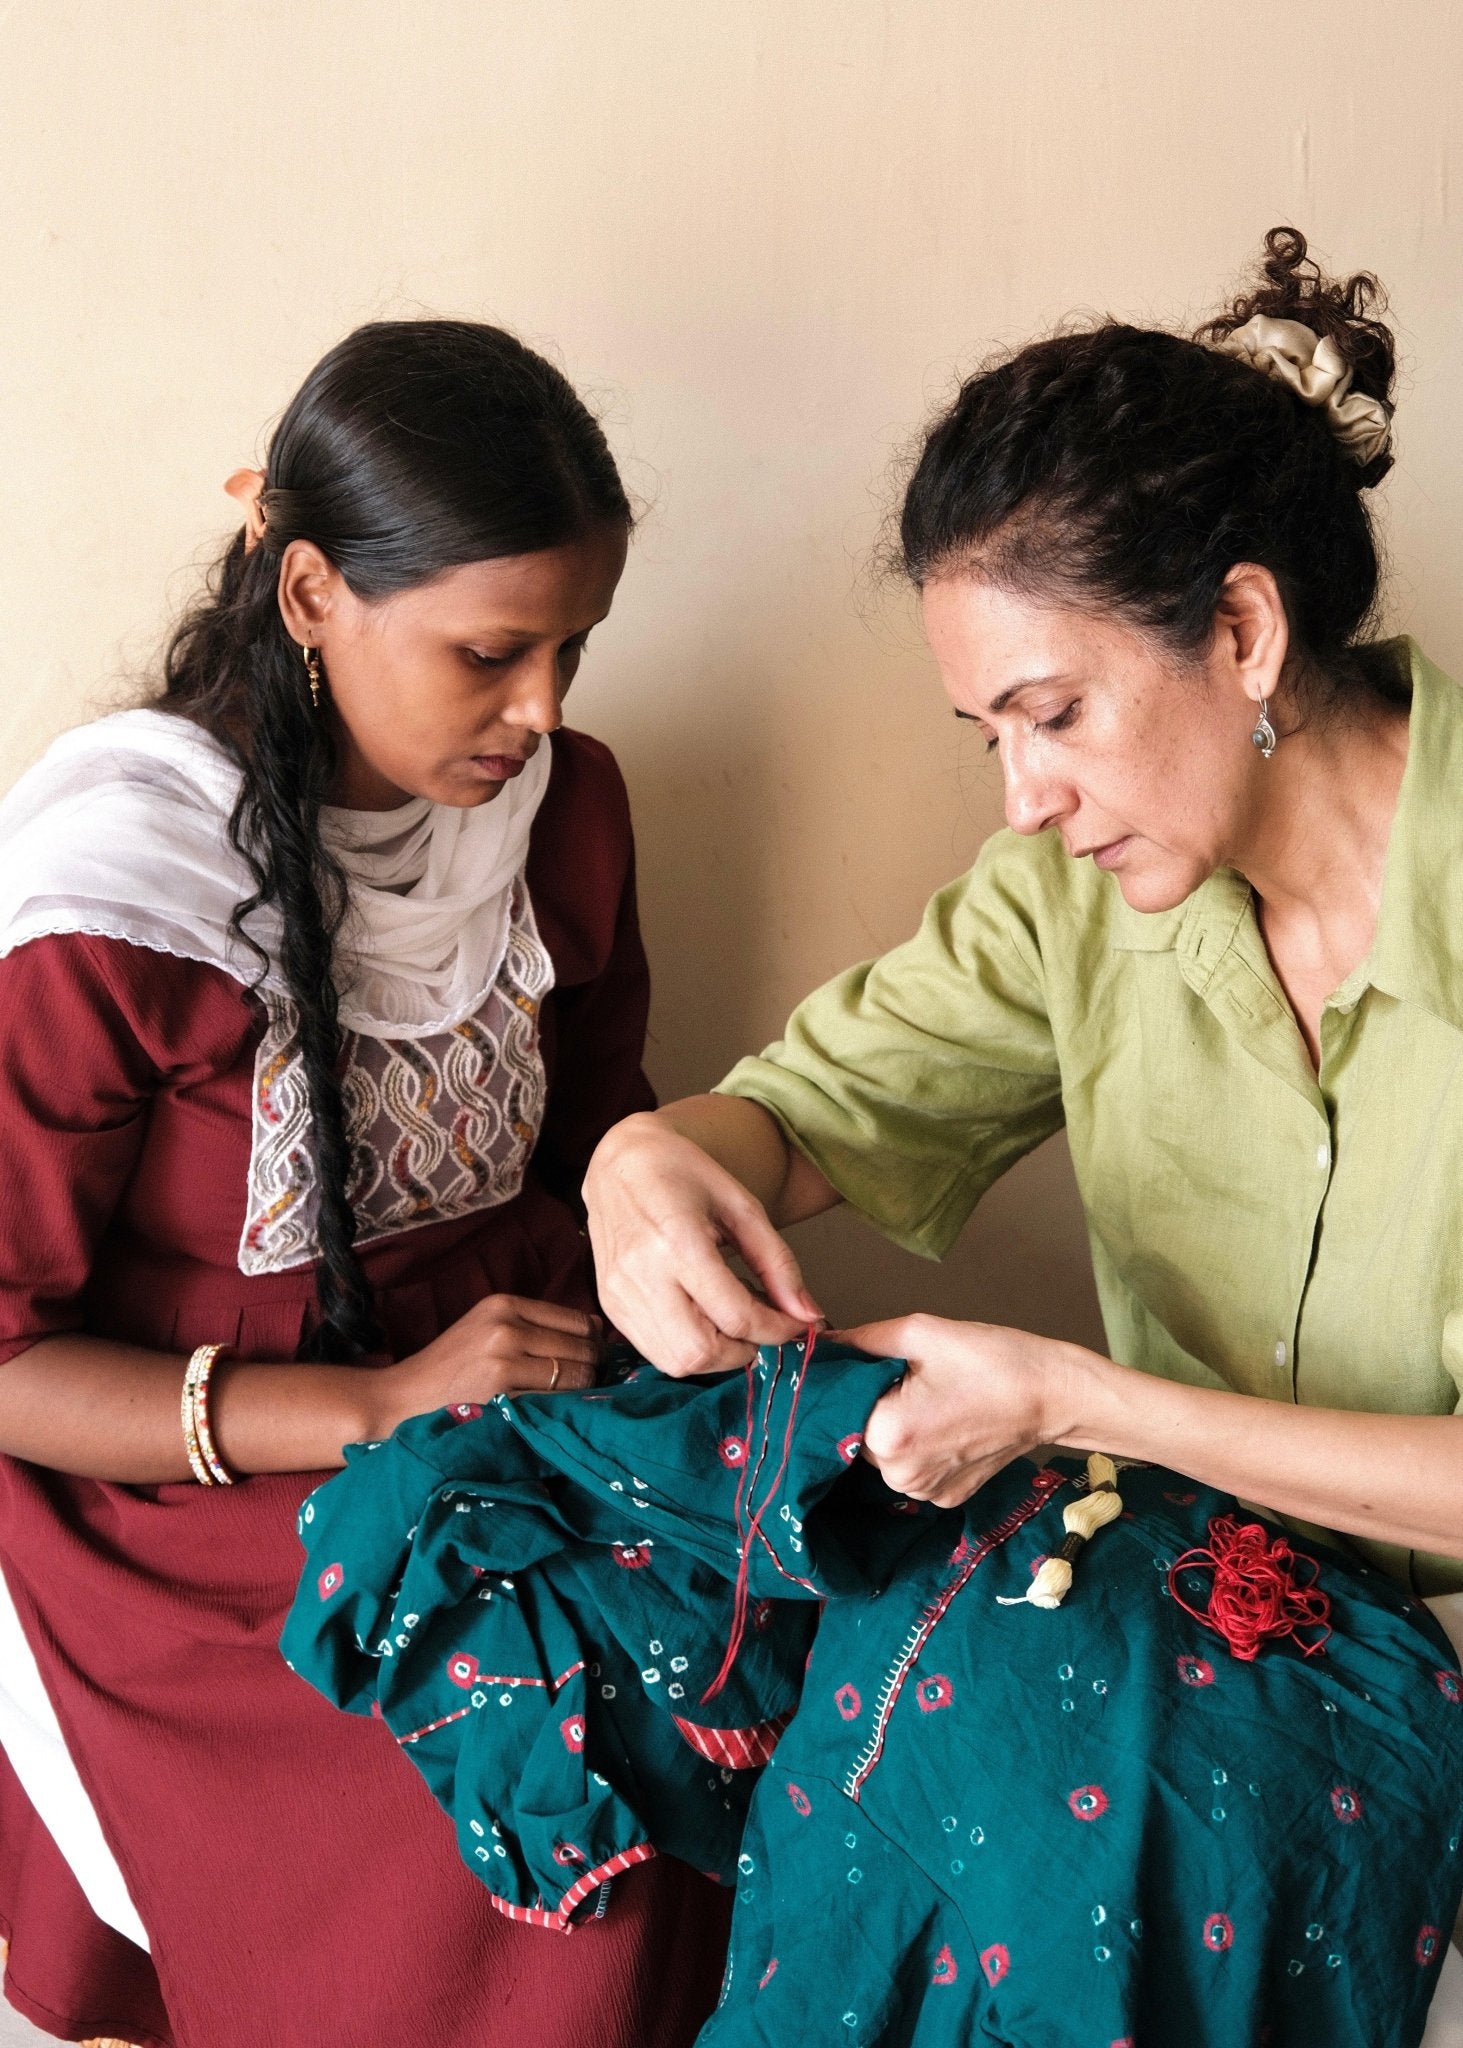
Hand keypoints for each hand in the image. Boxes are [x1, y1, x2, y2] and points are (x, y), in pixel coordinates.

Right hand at [361, 1295, 601, 1438]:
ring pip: (576, 1375)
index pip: (578, 1320)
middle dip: (593, 1369)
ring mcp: (503, 1360)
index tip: (593, 1362)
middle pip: (583, 1348)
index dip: (594, 1344)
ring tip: (572, 1403)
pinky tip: (554, 1416)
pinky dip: (564, 1410)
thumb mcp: (488, 1329)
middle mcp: (506, 1327)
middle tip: (587, 1388)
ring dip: (583, 1393)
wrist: (403, 1398)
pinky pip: (556, 1401)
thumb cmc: (452, 1367)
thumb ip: (536, 1325)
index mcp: (505, 1304)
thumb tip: (599, 1330)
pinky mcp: (501, 1394)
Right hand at [584, 1112, 822, 1375]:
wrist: (620, 1162)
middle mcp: (642, 1275)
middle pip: (702, 1353)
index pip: (735, 1316)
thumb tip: (808, 1314)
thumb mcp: (742, 1206)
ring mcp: (618, 1294)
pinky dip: (688, 1348)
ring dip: (716, 1355)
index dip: (777, 1329)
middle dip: (744, 1350)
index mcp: (678, 1243)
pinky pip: (654, 1350)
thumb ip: (777, 1262)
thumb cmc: (684, 1174)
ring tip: (731, 1320)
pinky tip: (702, 1317)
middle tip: (762, 1325)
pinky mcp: (608, 1304)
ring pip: (676, 1362)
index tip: (796, 1322)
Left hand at [850, 1313, 1085, 1507]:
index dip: (848, 1384)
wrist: (1052, 1394)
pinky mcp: (945, 1499)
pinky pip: (911, 1470)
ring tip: (933, 1401)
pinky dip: (919, 1448)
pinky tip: (947, 1424)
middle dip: (872, 1406)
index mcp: (888, 1434)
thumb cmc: (990, 1358)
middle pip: (858, 1433)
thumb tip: (816, 1345)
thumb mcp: (919, 1333)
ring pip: (883, 1454)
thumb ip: (858, 1342)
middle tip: (911, 1379)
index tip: (869, 1368)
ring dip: (894, 1428)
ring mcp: (924, 1492)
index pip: (836, 1410)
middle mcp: (899, 1475)